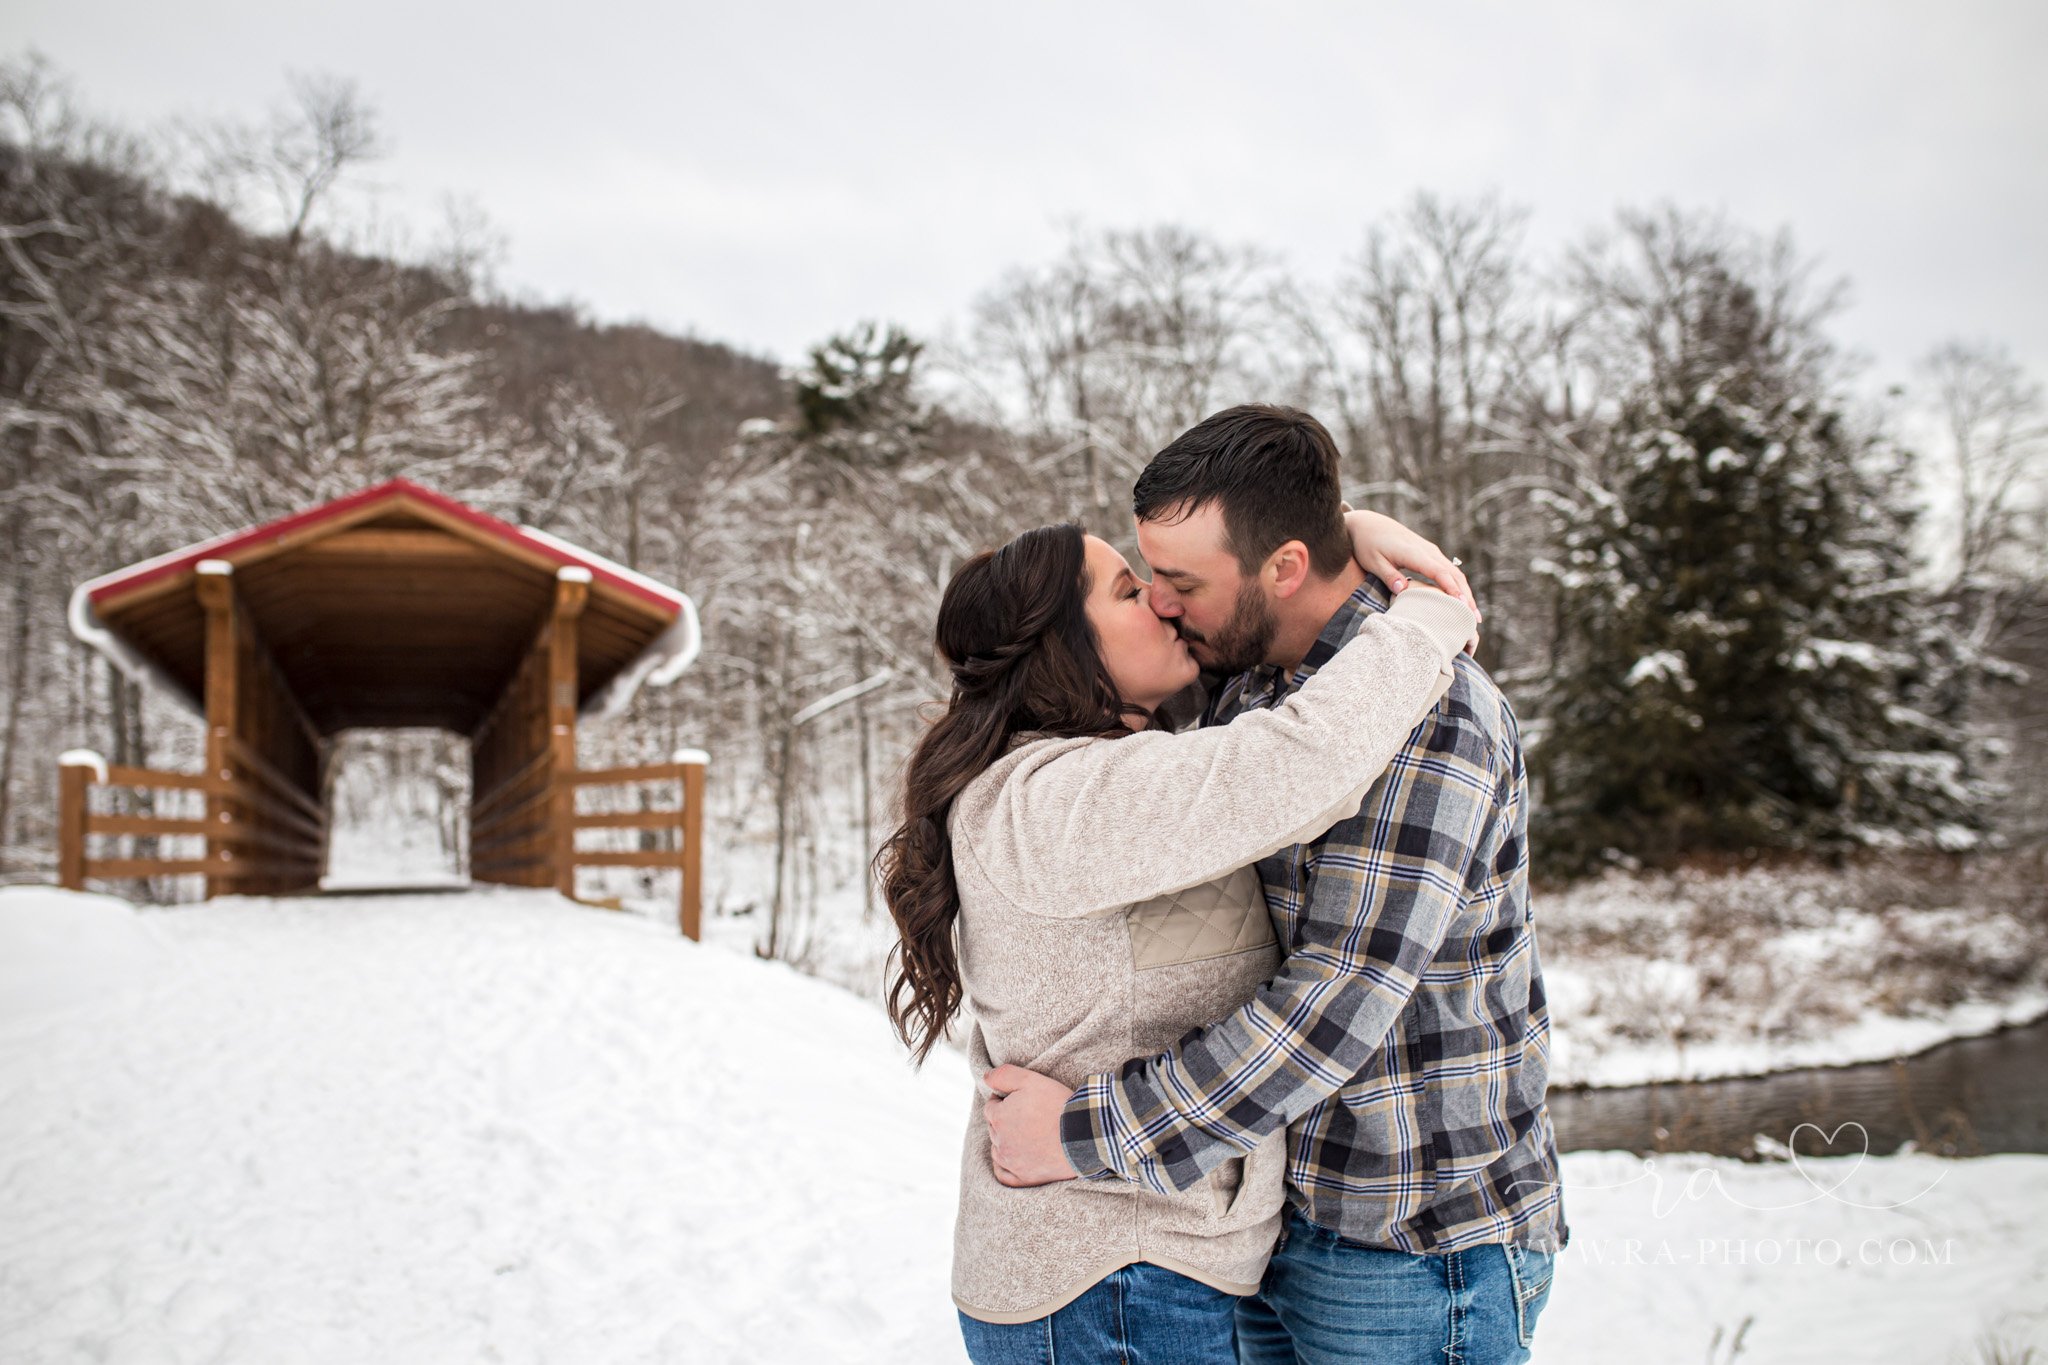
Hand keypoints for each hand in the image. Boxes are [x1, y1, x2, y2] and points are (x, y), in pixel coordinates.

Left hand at [982, 1064, 1081, 1186]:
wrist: (1084, 1133)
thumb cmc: (1058, 1104)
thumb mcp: (1030, 1080)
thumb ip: (1004, 1075)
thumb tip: (986, 1078)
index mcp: (999, 1118)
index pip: (991, 1107)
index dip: (1004, 1101)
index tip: (1020, 1101)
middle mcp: (1000, 1142)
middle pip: (995, 1128)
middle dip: (1006, 1121)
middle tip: (1027, 1116)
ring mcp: (1012, 1162)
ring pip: (998, 1150)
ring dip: (1005, 1142)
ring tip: (1025, 1135)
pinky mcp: (1024, 1178)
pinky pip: (1004, 1175)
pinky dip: (1004, 1167)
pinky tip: (1012, 1159)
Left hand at [1343, 509, 1481, 624]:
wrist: (1368, 524)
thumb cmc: (1367, 544)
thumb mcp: (1372, 561)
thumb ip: (1388, 575)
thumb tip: (1402, 590)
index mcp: (1414, 553)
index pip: (1439, 572)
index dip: (1452, 590)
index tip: (1463, 606)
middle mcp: (1427, 551)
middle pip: (1454, 574)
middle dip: (1467, 596)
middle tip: (1475, 619)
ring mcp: (1430, 551)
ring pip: (1454, 572)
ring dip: (1465, 592)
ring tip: (1473, 615)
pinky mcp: (1429, 554)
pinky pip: (1448, 570)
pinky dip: (1457, 585)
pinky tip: (1460, 600)